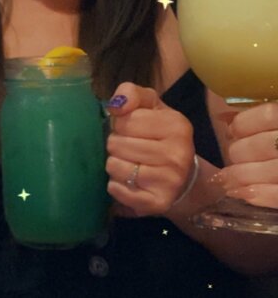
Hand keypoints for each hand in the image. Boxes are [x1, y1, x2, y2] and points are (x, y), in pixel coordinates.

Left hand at [105, 82, 194, 215]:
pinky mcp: (157, 203)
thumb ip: (132, 94)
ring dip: (115, 165)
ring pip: (114, 167)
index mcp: (177, 125)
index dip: (121, 124)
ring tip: (129, 164)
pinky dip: (116, 185)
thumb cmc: (162, 137)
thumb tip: (116, 105)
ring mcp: (169, 181)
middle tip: (130, 149)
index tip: (132, 130)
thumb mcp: (151, 107)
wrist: (184, 178)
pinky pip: (117, 190)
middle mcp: (177, 154)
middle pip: (116, 144)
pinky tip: (129, 181)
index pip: (125, 120)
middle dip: (116, 145)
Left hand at [220, 102, 277, 207]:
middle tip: (233, 155)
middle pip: (265, 145)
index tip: (233, 129)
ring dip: (243, 176)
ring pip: (272, 171)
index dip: (245, 123)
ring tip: (227, 180)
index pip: (269, 114)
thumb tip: (225, 117)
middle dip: (241, 151)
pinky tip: (244, 194)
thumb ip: (266, 115)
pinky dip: (262, 195)